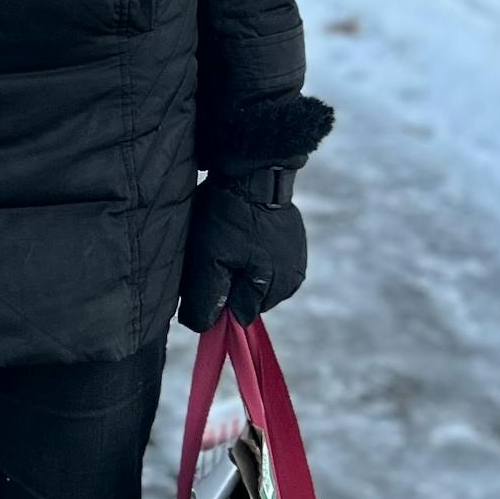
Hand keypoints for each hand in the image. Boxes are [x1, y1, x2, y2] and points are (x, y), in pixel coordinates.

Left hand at [178, 168, 306, 332]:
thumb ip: (207, 298)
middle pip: (248, 300)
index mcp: (272, 289)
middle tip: (216, 252)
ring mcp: (296, 261)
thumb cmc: (227, 215)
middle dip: (229, 284)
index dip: (217, 301)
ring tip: (230, 238)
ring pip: (257, 281)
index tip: (206, 276)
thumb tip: (203, 328)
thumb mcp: (207, 259)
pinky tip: (242, 232)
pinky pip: (267, 262)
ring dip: (241, 268)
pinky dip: (252, 253)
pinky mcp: (295, 243)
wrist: (255, 170)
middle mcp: (291, 281)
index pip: (237, 317)